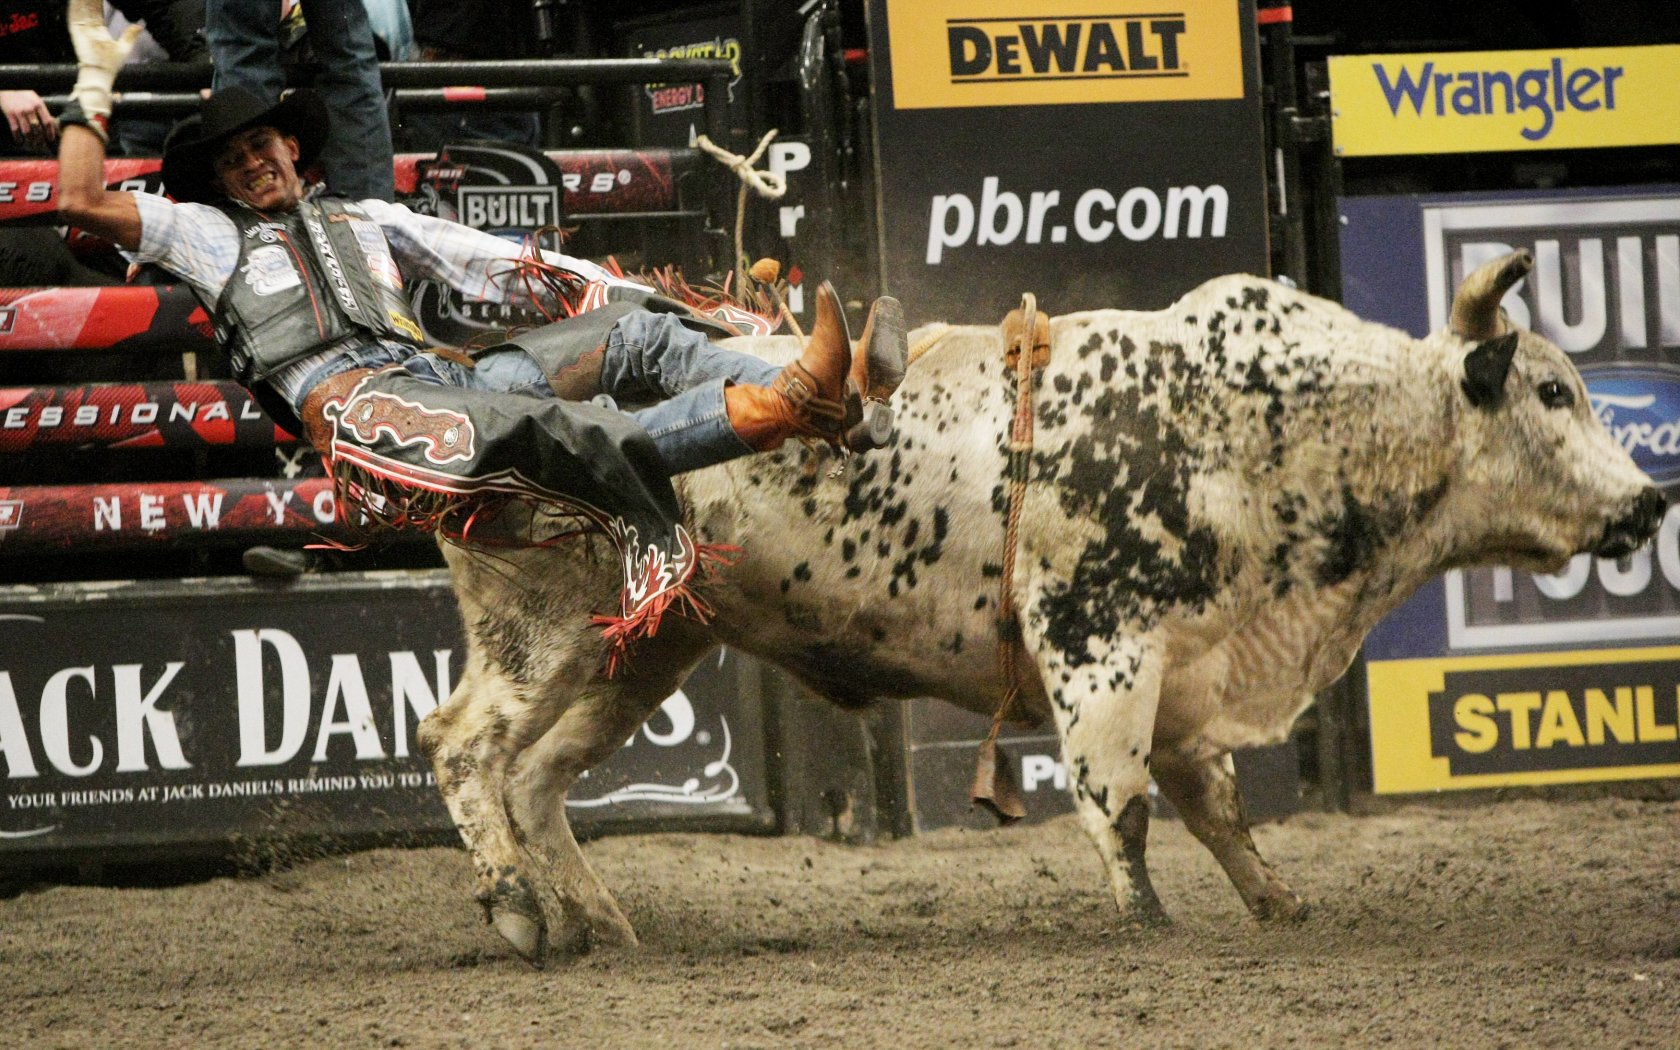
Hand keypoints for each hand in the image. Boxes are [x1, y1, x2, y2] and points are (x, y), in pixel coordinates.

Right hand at [0, 90, 54, 149]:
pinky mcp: (10, 114)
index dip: (50, 133)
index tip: (50, 139)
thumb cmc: (22, 93)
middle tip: (41, 145)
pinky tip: (20, 141)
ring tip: (32, 144)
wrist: (7, 86)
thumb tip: (51, 123)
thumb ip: (41, 109)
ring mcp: (19, 112)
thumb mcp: (34, 98)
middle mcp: (30, 109)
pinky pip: (15, 129)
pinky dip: (18, 137)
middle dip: (40, 139)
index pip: (48, 122)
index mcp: (38, 104)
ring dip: (30, 140)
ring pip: (27, 131)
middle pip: (38, 129)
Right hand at [67, 0, 142, 116]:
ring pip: (80, 7)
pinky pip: (74, 14)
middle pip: (88, 6)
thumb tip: (140, 25)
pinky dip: (75, 5)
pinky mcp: (76, 30)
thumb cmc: (111, 64)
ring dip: (82, 0)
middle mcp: (88, 26)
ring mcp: (81, 27)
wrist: (101, 74)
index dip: (98, 0)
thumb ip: (130, 35)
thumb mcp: (124, 46)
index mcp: (98, 29)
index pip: (97, 9)